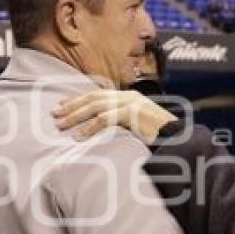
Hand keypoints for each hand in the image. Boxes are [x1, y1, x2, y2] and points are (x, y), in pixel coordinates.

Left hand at [53, 89, 177, 144]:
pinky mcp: (133, 114)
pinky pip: (105, 119)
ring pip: (96, 106)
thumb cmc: (161, 137)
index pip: (99, 94)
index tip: (62, 105)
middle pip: (94, 97)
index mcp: (130, 97)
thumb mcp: (139, 126)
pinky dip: (89, 128)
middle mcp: (129, 97)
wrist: (180, 140)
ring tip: (61, 125)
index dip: (79, 99)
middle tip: (54, 113)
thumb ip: (123, 124)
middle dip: (72, 105)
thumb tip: (105, 130)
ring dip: (76, 115)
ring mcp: (131, 103)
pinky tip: (78, 136)